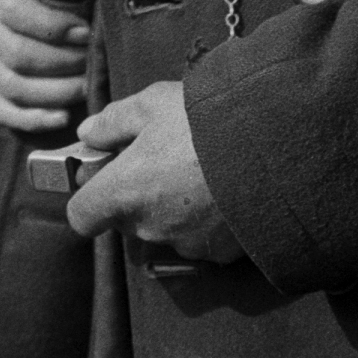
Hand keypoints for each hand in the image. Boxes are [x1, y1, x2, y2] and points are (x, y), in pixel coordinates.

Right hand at [0, 0, 93, 135]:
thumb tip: (100, 15)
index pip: (14, 10)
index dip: (53, 28)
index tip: (87, 35)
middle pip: (14, 53)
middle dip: (61, 64)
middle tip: (94, 65)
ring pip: (9, 84)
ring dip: (54, 92)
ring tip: (87, 88)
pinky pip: (1, 109)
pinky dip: (32, 118)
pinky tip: (63, 117)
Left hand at [64, 80, 242, 265]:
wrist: (276, 146)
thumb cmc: (207, 120)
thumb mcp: (154, 103)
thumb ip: (114, 121)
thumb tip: (89, 133)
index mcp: (123, 193)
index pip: (81, 216)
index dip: (89, 196)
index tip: (106, 173)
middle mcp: (149, 227)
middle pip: (126, 219)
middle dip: (137, 194)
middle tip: (164, 158)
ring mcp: (186, 243)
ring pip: (166, 228)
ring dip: (174, 207)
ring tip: (202, 172)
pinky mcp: (220, 253)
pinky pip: (202, 237)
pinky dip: (208, 220)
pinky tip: (226, 190)